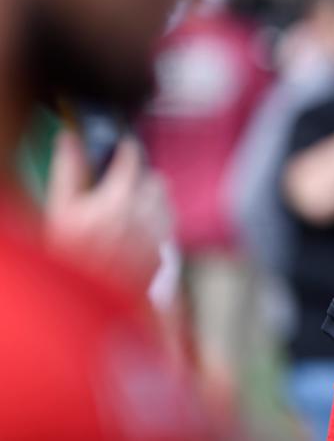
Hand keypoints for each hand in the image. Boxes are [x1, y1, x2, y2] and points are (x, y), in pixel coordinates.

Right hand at [45, 130, 171, 291]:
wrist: (79, 302)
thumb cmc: (67, 255)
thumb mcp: (60, 209)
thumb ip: (69, 170)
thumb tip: (70, 139)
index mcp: (119, 199)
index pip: (134, 159)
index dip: (129, 149)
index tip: (125, 147)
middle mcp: (145, 215)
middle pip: (157, 180)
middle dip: (142, 179)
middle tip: (121, 186)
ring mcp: (157, 236)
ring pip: (166, 203)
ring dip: (152, 201)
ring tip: (128, 210)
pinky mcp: (162, 256)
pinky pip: (167, 228)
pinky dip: (156, 225)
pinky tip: (135, 233)